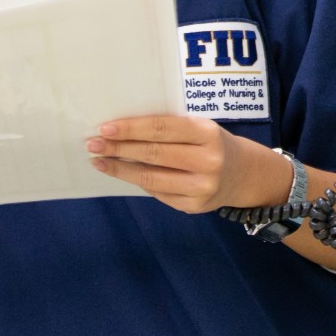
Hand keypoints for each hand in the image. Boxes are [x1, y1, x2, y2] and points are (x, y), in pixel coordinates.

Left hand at [86, 115, 286, 214]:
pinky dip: (137, 182)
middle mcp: (207, 161)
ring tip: (100, 162)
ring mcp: (201, 187)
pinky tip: (123, 173)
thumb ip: (169, 128)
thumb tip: (121, 130)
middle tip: (93, 144)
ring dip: (121, 169)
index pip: (162, 129)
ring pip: (151, 178)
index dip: (131, 128)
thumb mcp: (200, 127)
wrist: (242, 174)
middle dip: (118, 149)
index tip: (105, 128)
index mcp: (208, 133)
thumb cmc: (211, 143)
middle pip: (153, 154)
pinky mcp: (194, 207)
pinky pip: (158, 193)